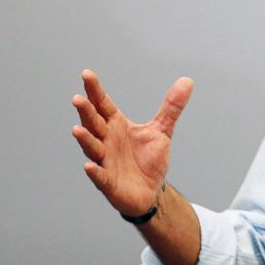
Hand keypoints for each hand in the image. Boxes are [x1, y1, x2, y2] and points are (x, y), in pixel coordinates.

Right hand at [71, 69, 192, 216]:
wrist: (151, 190)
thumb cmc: (148, 159)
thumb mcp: (162, 130)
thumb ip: (171, 107)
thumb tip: (187, 81)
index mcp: (117, 126)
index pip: (103, 105)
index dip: (95, 91)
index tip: (87, 74)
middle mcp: (107, 141)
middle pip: (94, 124)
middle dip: (86, 112)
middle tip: (78, 98)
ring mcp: (105, 161)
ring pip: (92, 148)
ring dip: (85, 139)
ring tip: (76, 129)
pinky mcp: (109, 182)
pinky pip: (100, 176)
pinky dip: (94, 171)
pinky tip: (89, 166)